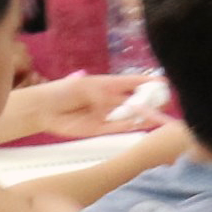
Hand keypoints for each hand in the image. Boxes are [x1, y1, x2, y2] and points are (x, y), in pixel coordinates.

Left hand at [26, 72, 164, 137]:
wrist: (43, 109)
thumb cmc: (63, 91)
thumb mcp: (85, 86)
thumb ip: (102, 95)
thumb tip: (115, 106)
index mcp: (107, 84)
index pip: (132, 82)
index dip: (148, 81)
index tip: (164, 82)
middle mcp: (109, 99)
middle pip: (134, 100)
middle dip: (151, 100)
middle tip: (167, 100)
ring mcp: (106, 115)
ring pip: (130, 115)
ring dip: (144, 114)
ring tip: (161, 113)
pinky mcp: (100, 129)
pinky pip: (119, 127)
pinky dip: (132, 125)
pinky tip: (144, 123)